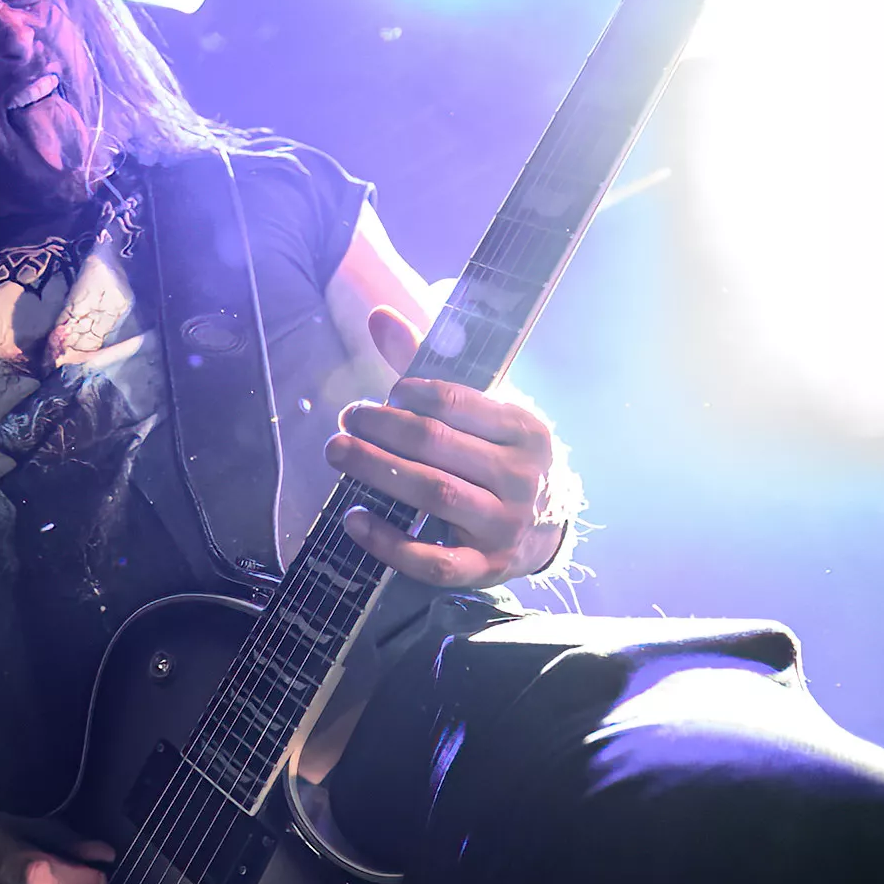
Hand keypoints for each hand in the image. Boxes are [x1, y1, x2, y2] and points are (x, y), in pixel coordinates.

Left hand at [324, 307, 567, 589]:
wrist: (545, 527)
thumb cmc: (500, 456)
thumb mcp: (480, 410)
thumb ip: (426, 365)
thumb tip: (379, 315)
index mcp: (524, 429)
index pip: (456, 402)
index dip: (409, 394)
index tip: (384, 395)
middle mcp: (521, 477)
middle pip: (438, 445)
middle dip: (382, 429)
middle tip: (346, 421)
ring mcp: (504, 526)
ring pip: (435, 495)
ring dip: (378, 471)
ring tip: (338, 453)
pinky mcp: (484, 568)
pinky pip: (432, 560)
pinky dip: (388, 542)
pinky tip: (353, 518)